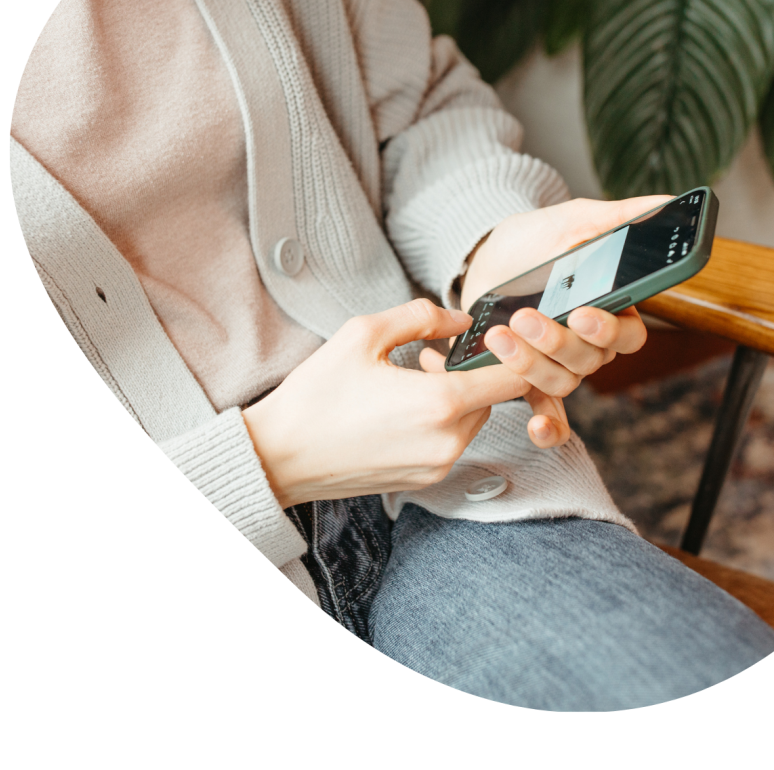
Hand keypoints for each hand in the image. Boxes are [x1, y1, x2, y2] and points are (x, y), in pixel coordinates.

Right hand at [243, 299, 533, 507]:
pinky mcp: (423, 480)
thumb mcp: (363, 334)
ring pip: (473, 421)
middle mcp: (447, 441)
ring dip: (455, 397)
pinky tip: (402, 408)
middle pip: (495, 399)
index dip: (514, 353)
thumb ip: (421, 316)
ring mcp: (437, 465)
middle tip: (428, 356)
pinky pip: (451, 443)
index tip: (494, 338)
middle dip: (471, 373)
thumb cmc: (316, 396)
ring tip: (411, 380)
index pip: (514, 378)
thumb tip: (460, 319)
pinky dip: (440, 422)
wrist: (280, 456)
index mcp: (439, 403)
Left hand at [456, 196, 672, 445]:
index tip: (581, 313)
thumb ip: (616, 218)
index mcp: (610, 310)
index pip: (627, 334)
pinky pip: (547, 410)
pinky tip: (536, 426)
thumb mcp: (572, 221)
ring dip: (531, 365)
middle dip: (555, 341)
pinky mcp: (527, 375)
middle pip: (589, 360)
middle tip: (525, 318)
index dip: (608, 329)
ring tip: (500, 337)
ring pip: (562, 381)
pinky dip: (547, 425)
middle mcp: (588, 343)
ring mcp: (557, 362)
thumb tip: (666, 203)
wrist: (485, 257)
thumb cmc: (534, 240)